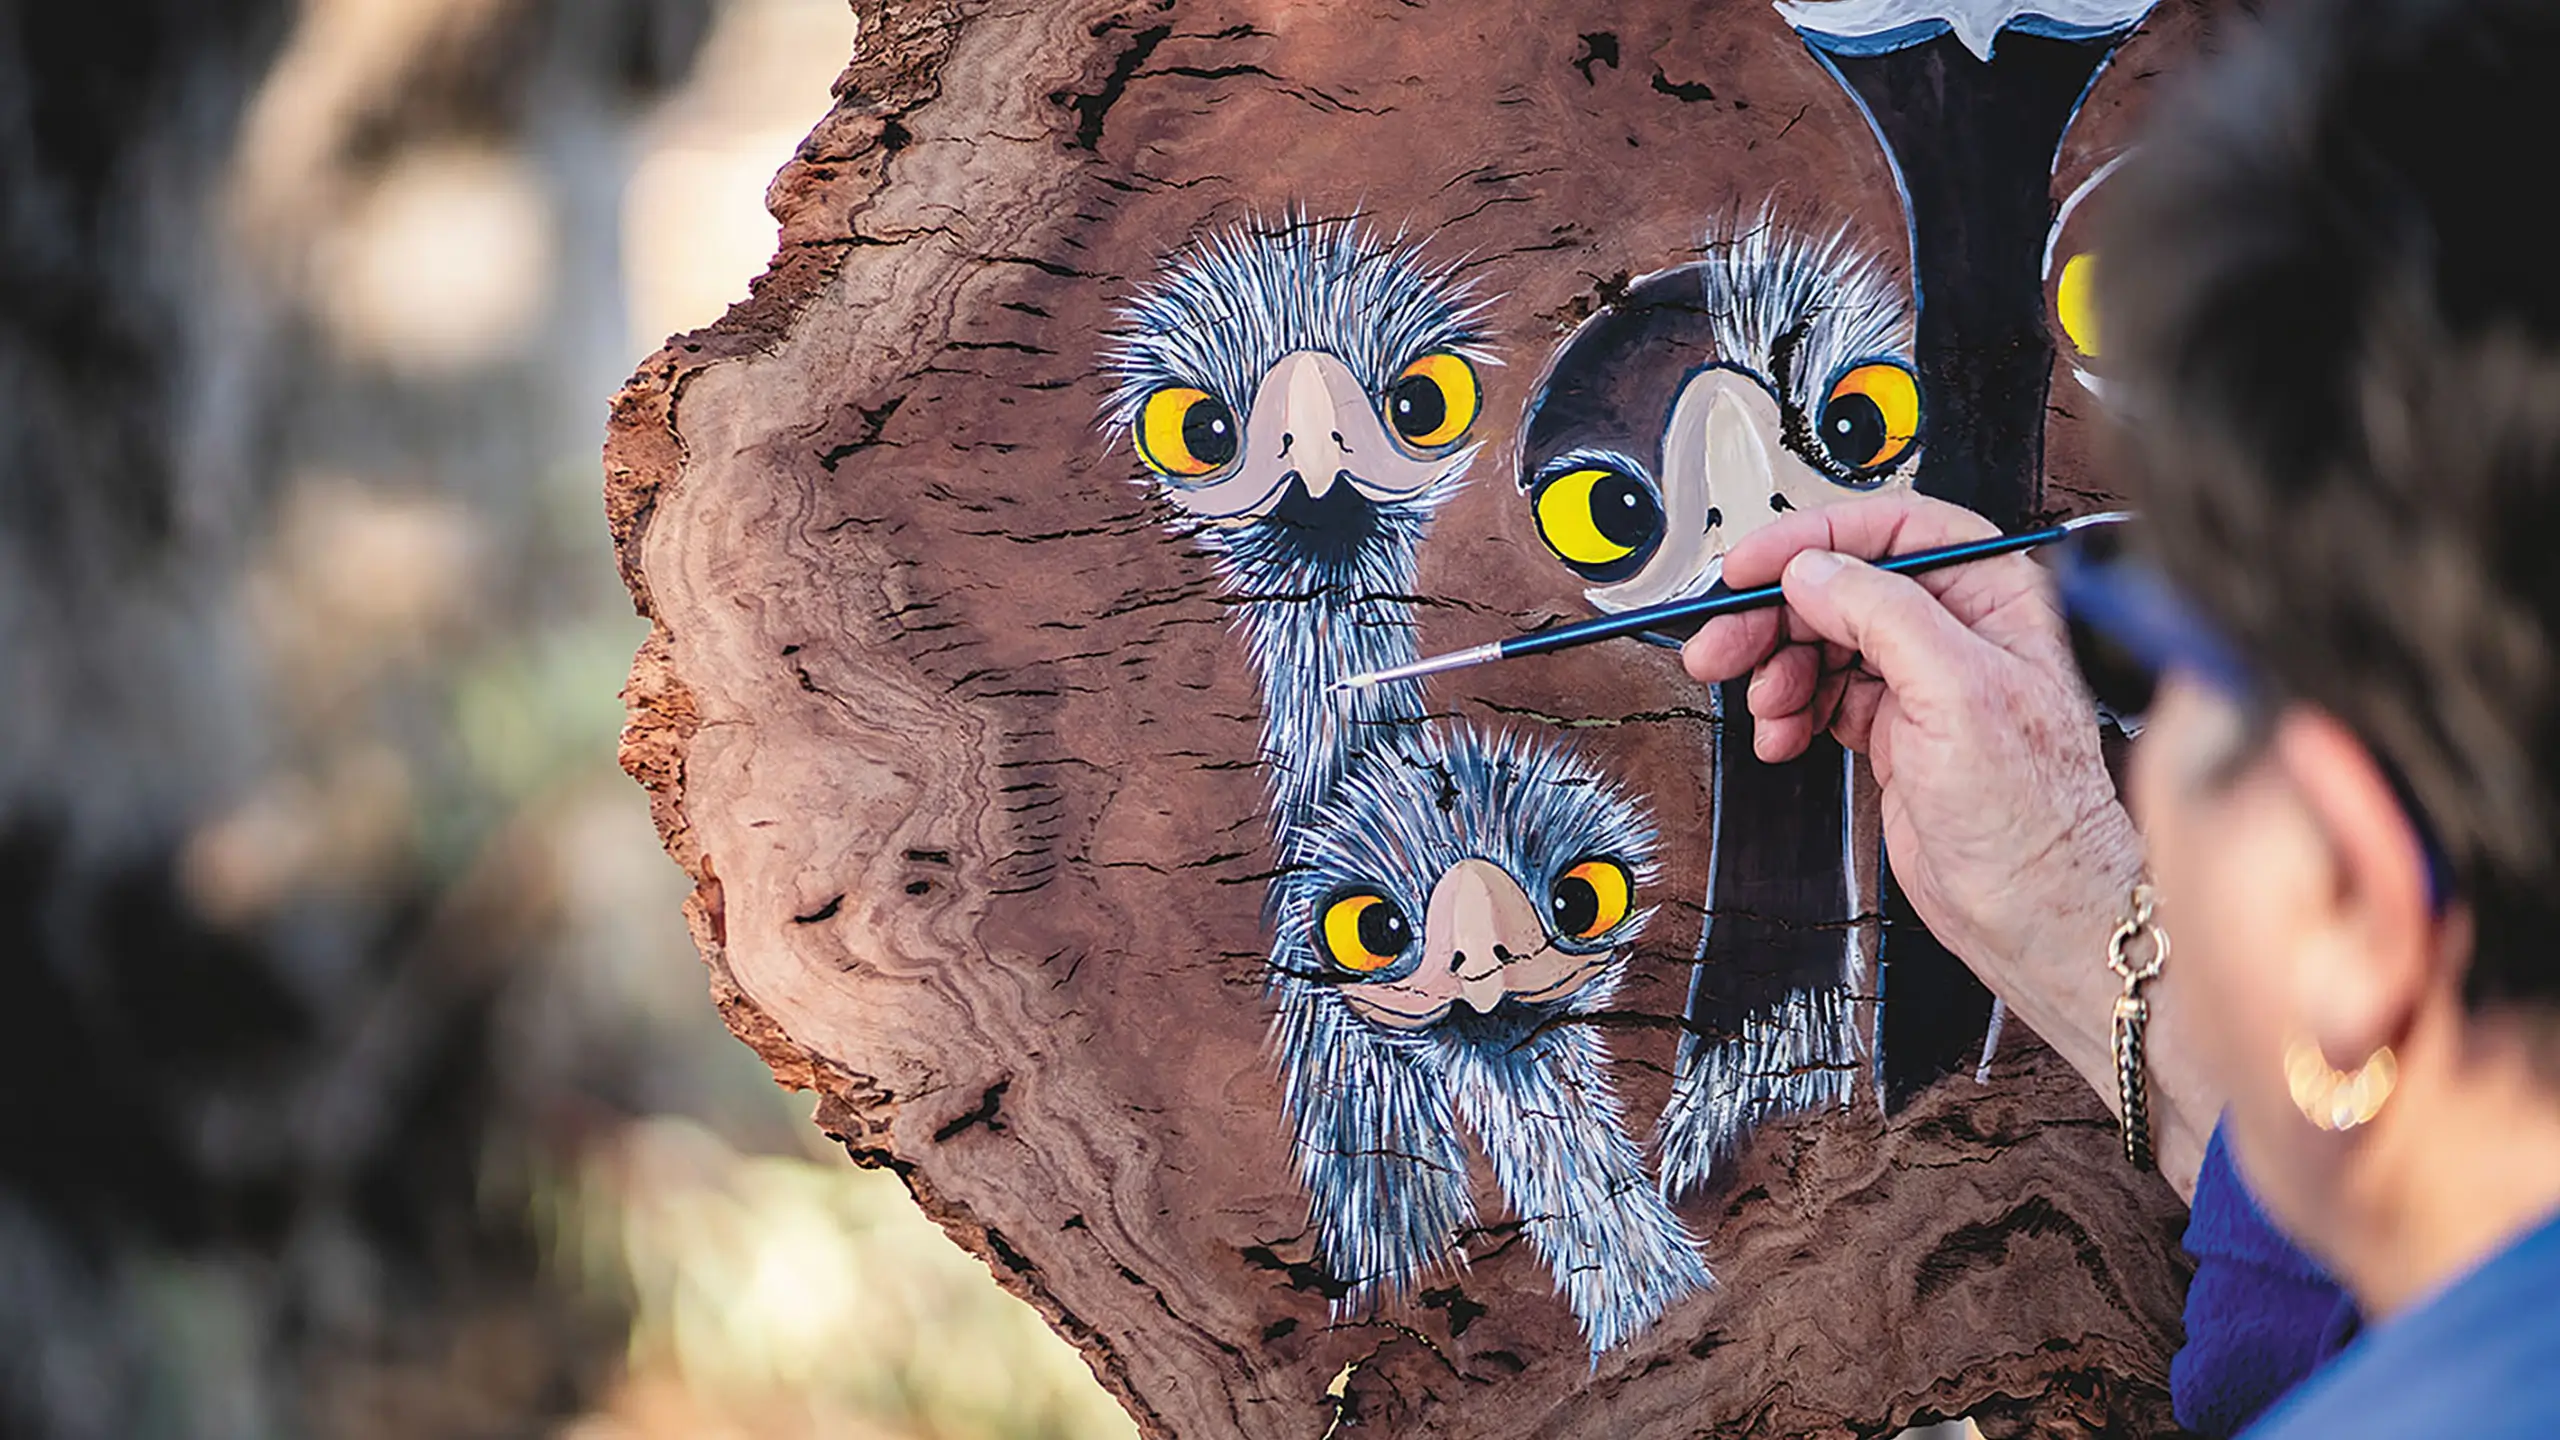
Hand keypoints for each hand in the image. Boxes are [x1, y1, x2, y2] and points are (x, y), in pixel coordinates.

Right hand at [1682, 494, 2204, 1190]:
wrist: (2034, 914)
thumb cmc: (2035, 819)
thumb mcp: (1958, 693)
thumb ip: (1884, 614)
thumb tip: (1816, 570)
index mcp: (1994, 598)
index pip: (1893, 531)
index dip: (1814, 540)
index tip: (1752, 565)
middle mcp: (1958, 631)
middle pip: (1842, 587)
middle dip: (1776, 613)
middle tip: (1723, 642)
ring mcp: (1923, 682)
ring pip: (1822, 641)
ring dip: (1777, 667)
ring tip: (1764, 705)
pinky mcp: (1895, 730)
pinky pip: (1821, 696)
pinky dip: (1789, 711)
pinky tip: (1782, 734)